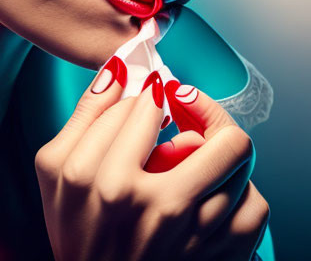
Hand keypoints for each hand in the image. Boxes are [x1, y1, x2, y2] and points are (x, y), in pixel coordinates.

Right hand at [34, 57, 268, 259]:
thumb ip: (85, 115)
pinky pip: (255, 206)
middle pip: (220, 135)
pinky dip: (240, 194)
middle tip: (190, 114)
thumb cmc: (77, 234)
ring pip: (239, 164)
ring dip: (219, 153)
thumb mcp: (55, 172)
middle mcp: (154, 206)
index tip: (152, 101)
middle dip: (207, 115)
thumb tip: (120, 69)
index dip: (151, 96)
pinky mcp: (218, 258)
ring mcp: (191, 235)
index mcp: (106, 180)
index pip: (149, 104)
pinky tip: (213, 195)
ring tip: (197, 158)